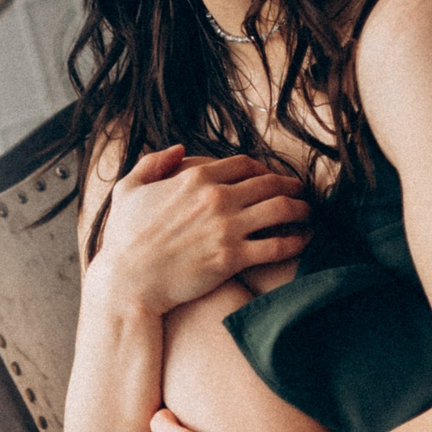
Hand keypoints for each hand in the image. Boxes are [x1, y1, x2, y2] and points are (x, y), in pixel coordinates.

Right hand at [88, 145, 309, 317]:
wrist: (127, 283)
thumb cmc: (123, 240)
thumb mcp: (128, 191)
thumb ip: (152, 163)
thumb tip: (177, 149)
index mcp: (196, 177)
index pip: (244, 164)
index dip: (263, 169)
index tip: (270, 178)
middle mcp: (217, 198)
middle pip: (269, 183)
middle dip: (290, 186)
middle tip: (301, 192)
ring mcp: (227, 228)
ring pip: (281, 209)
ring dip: (301, 209)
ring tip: (308, 214)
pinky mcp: (233, 258)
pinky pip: (277, 246)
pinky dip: (297, 241)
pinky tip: (305, 241)